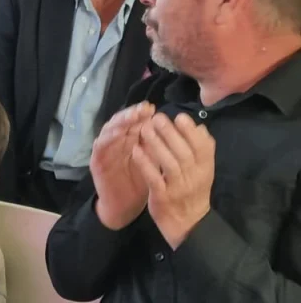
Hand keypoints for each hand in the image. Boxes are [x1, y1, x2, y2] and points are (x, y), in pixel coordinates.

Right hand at [91, 103, 153, 229]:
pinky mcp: (97, 161)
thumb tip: (174, 128)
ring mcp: (105, 151)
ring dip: (120, 122)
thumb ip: (159, 145)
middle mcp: (116, 142)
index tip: (152, 108)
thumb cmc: (140, 183)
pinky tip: (116, 133)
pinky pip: (100, 146)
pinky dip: (108, 138)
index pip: (135, 122)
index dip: (141, 114)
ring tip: (132, 117)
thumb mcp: (153, 162)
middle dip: (132, 114)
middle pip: (122, 122)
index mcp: (131, 141)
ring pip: (109, 130)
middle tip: (143, 108)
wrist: (124, 207)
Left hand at [132, 112, 214, 248]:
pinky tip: (136, 150)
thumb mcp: (203, 172)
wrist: (188, 225)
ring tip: (144, 128)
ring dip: (156, 145)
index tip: (179, 116)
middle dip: (171, 134)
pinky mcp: (163, 197)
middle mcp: (195, 178)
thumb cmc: (193, 191)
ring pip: (169, 164)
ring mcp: (178, 188)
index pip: (204, 148)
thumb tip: (200, 127)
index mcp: (205, 169)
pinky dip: (145, 164)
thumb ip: (202, 151)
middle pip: (185, 153)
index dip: (192, 132)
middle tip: (157, 118)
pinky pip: (154, 179)